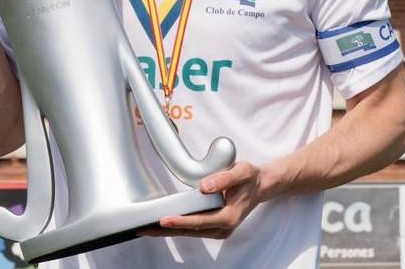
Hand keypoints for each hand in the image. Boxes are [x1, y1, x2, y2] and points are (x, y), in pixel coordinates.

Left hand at [141, 161, 263, 239]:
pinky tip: (163, 224)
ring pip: (189, 232)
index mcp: (229, 216)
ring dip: (169, 231)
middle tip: (144, 228)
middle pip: (190, 231)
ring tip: (147, 228)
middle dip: (167, 230)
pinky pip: (192, 229)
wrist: (260, 185)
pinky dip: (177, 227)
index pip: (200, 221)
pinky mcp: (214, 226)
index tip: (164, 219)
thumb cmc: (249, 178)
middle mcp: (223, 227)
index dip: (181, 221)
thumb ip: (223, 178)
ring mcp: (218, 229)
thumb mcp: (241, 171)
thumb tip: (204, 187)